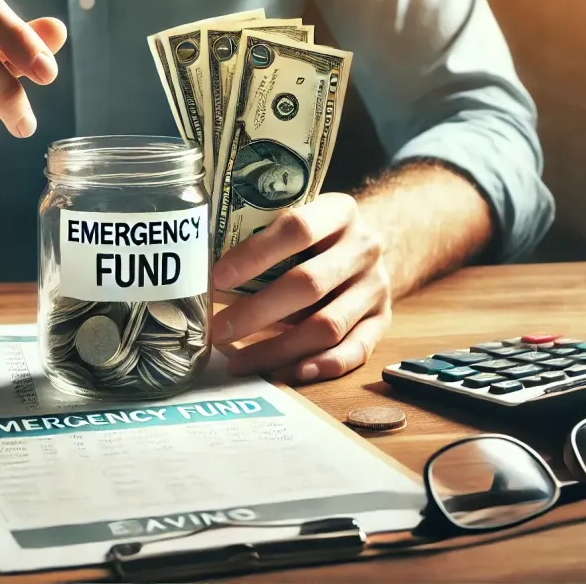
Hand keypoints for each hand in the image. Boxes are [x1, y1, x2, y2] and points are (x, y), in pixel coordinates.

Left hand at [209, 193, 391, 383]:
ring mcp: (377, 286)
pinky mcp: (383, 320)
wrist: (368, 248)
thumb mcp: (298, 221)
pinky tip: (291, 373)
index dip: (254, 254)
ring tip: (239, 362)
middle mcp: (364, 247)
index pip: (297, 228)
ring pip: (327, 325)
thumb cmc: (316, 238)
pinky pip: (356, 350)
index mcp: (339, 211)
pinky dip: (323, 365)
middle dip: (256, 312)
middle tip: (217, 330)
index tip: (216, 279)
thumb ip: (262, 238)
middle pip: (308, 284)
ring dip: (279, 348)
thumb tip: (202, 274)